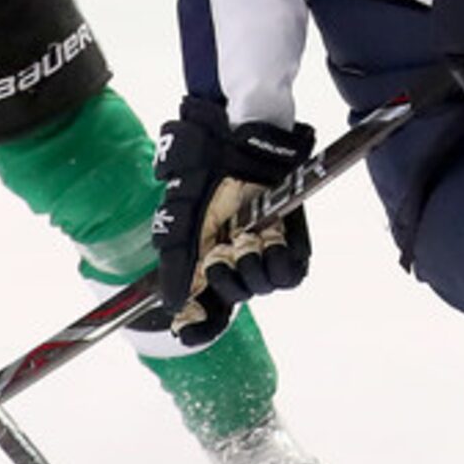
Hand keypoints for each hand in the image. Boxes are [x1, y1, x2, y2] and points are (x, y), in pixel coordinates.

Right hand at [153, 97, 313, 334]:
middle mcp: (232, 259)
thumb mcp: (179, 213)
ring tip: (247, 236)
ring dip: (250, 266)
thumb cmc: (207, 168)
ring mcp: (262, 252)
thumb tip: (170, 302)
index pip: (202, 310)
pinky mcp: (292, 245)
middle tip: (221, 251)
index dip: (198, 324)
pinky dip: (278, 260)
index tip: (189, 325)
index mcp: (203, 258)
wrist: (243, 138)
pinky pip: (289, 274)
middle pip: (231, 298)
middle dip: (225, 279)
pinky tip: (270, 236)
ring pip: (258, 286)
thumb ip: (174, 260)